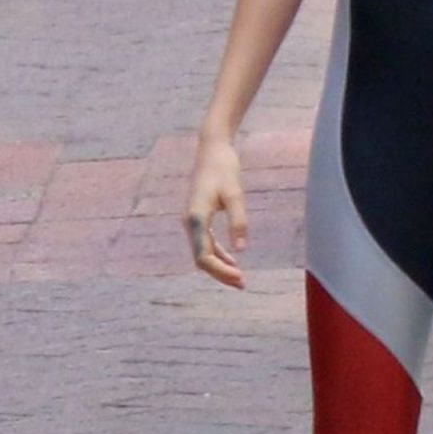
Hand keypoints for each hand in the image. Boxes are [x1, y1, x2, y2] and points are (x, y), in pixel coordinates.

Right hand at [183, 137, 247, 288]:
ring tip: (239, 278)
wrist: (212, 149)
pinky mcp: (198, 217)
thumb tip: (241, 249)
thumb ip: (238, 221)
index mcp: (196, 218)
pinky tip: (233, 260)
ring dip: (220, 266)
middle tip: (243, 284)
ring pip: (203, 252)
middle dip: (221, 273)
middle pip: (201, 258)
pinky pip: (205, 243)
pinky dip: (218, 254)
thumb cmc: (224, 169)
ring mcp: (192, 221)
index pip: (203, 255)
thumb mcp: (235, 194)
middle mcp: (190, 223)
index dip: (220, 271)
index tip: (240, 277)